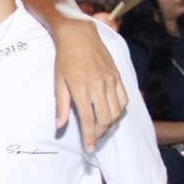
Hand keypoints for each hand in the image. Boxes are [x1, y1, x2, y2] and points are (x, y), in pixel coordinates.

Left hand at [53, 19, 128, 151]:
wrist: (79, 35)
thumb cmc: (65, 59)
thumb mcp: (58, 82)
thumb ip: (61, 106)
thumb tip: (60, 126)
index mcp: (82, 90)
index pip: (89, 121)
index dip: (89, 137)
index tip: (90, 148)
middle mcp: (99, 87)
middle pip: (106, 119)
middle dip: (100, 134)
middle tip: (94, 140)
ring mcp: (111, 81)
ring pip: (117, 111)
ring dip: (110, 124)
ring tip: (101, 128)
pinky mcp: (118, 76)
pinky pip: (124, 99)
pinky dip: (120, 110)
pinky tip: (112, 114)